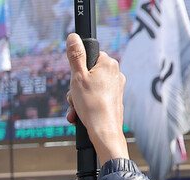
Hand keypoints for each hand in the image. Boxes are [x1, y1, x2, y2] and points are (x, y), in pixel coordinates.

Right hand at [65, 33, 127, 164]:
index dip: (77, 70)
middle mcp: (116, 74)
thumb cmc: (92, 106)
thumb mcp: (77, 78)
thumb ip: (75, 56)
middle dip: (76, 89)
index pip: (89, 57)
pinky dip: (87, 107)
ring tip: (77, 111)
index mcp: (108, 63)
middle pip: (88, 75)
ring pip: (91, 89)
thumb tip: (73, 37)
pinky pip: (96, 100)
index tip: (75, 82)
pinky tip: (82, 116)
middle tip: (74, 99)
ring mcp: (116, 88)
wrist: (104, 133)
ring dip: (79, 100)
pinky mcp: (114, 101)